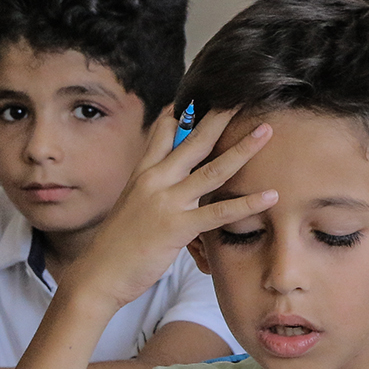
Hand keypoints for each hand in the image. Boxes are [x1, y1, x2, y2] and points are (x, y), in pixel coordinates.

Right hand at [62, 108, 277, 313]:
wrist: (99, 273)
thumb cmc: (116, 245)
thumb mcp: (130, 206)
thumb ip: (149, 187)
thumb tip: (163, 176)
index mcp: (142, 174)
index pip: (164, 132)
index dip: (185, 113)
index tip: (208, 95)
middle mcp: (154, 180)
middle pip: (193, 141)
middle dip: (220, 118)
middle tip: (244, 98)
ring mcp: (166, 202)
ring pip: (211, 169)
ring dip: (242, 149)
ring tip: (266, 131)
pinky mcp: (177, 226)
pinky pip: (218, 212)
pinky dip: (246, 203)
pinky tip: (270, 195)